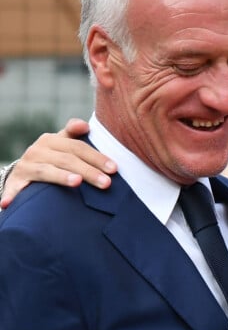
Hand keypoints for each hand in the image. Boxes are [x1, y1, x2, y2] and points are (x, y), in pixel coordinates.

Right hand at [0, 118, 116, 208]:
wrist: (24, 173)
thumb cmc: (54, 159)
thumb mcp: (64, 146)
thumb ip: (76, 135)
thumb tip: (85, 126)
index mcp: (53, 140)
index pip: (78, 147)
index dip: (96, 157)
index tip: (114, 168)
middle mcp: (38, 150)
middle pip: (68, 159)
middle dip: (89, 171)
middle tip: (107, 183)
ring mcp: (26, 166)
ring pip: (47, 171)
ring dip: (62, 177)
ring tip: (77, 182)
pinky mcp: (15, 182)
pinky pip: (15, 189)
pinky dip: (13, 196)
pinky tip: (11, 203)